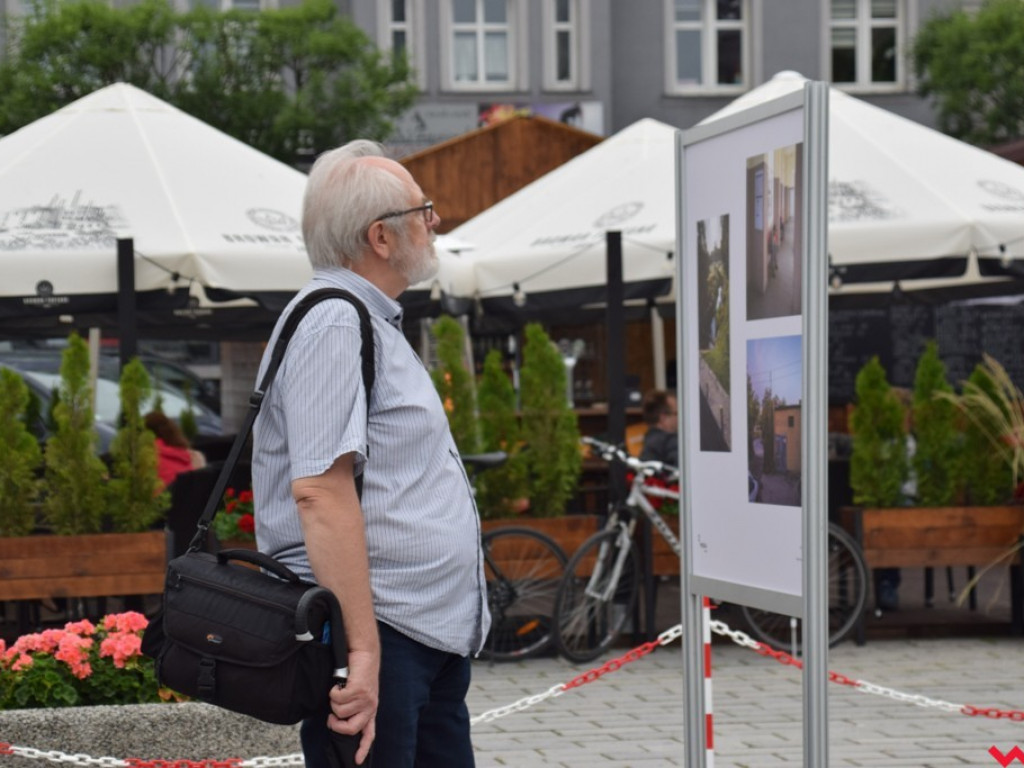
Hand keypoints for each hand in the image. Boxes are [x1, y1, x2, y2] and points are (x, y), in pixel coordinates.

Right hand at [327, 648, 378, 764]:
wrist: (364, 652)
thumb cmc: (358, 672)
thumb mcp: (358, 693)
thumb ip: (352, 707)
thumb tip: (335, 719)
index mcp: (370, 709)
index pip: (369, 734)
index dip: (363, 748)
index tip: (356, 760)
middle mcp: (370, 706)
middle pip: (350, 728)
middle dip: (336, 724)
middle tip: (331, 717)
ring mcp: (365, 698)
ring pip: (340, 711)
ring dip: (334, 700)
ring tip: (340, 689)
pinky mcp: (359, 689)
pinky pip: (337, 697)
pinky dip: (334, 690)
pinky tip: (339, 683)